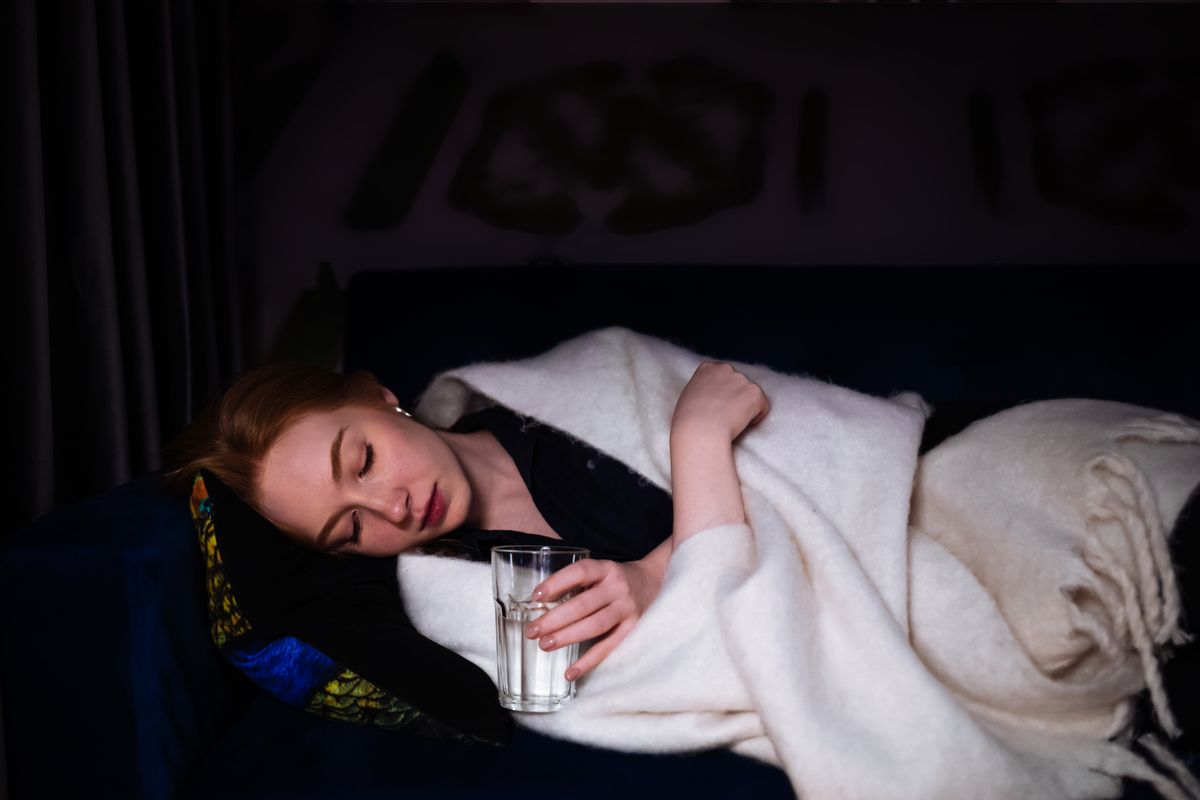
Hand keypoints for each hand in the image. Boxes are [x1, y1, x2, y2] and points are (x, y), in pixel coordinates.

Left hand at [523, 556, 663, 682]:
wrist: (654, 581)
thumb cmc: (616, 578)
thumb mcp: (600, 571)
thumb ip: (578, 583)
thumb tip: (541, 603)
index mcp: (606, 569)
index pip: (580, 572)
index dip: (557, 583)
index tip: (536, 596)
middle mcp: (618, 588)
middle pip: (584, 604)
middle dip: (555, 619)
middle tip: (532, 630)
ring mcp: (627, 609)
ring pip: (595, 626)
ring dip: (568, 637)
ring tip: (545, 645)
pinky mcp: (632, 629)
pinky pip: (608, 647)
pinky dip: (588, 661)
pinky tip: (570, 672)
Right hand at [671, 361, 770, 443]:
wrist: (700, 432)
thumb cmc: (689, 422)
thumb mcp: (688, 396)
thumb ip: (701, 390)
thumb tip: (709, 398)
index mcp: (707, 368)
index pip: (723, 376)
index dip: (723, 392)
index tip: (719, 406)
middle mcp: (726, 369)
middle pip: (738, 384)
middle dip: (736, 398)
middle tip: (726, 416)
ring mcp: (742, 379)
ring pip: (751, 396)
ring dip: (746, 408)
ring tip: (731, 422)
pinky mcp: (755, 393)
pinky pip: (763, 407)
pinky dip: (756, 418)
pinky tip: (741, 424)